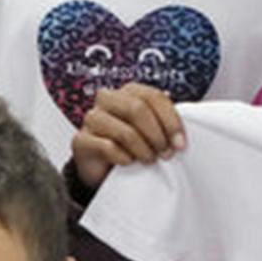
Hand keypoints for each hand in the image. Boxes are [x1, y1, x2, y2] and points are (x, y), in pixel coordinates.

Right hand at [71, 83, 185, 191]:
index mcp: (128, 91)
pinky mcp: (81, 140)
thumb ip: (163, 124)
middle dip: (157, 135)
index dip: (170, 120)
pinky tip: (129, 162)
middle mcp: (108, 99)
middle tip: (165, 153)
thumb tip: (179, 136)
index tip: (180, 143)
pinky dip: (124, 158)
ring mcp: (92, 118)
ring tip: (149, 160)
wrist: (102, 168)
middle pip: (137, 109)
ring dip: (143, 149)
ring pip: (124, 131)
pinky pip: (107, 147)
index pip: (153, 97)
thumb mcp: (150, 131)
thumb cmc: (130, 146)